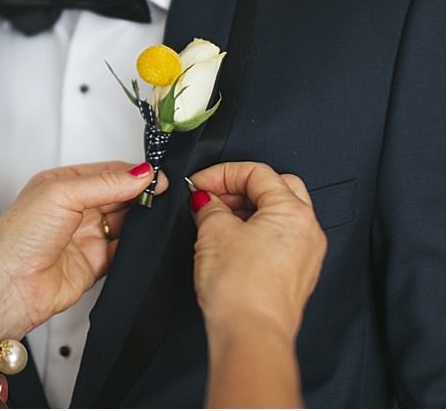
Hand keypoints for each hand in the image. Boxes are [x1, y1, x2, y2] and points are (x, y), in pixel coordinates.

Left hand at [0, 161, 163, 339]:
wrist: (7, 288)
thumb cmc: (16, 239)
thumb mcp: (61, 195)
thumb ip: (105, 183)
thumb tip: (141, 174)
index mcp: (61, 184)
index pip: (108, 172)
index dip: (134, 173)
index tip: (157, 176)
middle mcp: (73, 208)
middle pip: (120, 195)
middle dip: (141, 195)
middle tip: (163, 194)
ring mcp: (84, 236)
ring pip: (126, 222)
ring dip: (142, 219)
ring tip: (157, 215)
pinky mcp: (94, 263)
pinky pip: (125, 251)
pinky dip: (138, 246)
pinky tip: (146, 239)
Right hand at [189, 162, 326, 341]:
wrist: (251, 334)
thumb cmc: (242, 290)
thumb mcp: (213, 232)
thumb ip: (208, 206)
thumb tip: (205, 200)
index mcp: (294, 212)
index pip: (257, 172)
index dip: (221, 173)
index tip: (198, 184)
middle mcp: (308, 230)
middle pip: (275, 187)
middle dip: (238, 188)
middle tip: (209, 197)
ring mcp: (305, 254)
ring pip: (276, 214)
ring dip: (245, 210)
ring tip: (215, 221)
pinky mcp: (296, 274)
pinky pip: (277, 239)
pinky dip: (253, 232)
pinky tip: (228, 243)